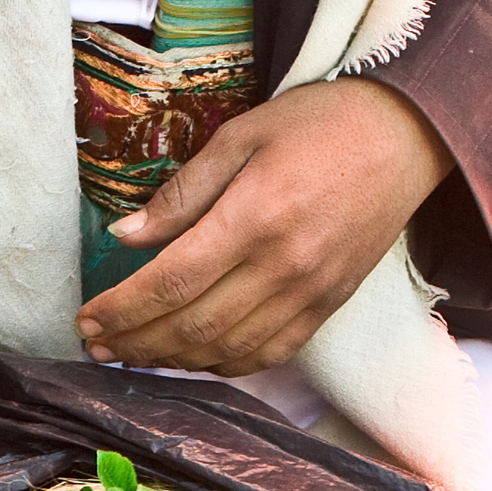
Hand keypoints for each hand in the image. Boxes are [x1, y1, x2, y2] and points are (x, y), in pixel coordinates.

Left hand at [72, 78, 450, 375]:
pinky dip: (221, 365)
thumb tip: (125, 236)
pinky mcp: (327, 309)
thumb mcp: (241, 136)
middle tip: (97, 344)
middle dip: (134, 342)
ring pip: (225, 350)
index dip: (121, 309)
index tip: (86, 319)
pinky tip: (191, 357)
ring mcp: (309, 295)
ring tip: (133, 354)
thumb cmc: (319, 125)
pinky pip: (266, 355)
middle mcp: (282, 267)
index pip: (171, 282)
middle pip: (191, 326)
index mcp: (254, 218)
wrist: (405, 137)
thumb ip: (181, 193)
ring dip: (171, 359)